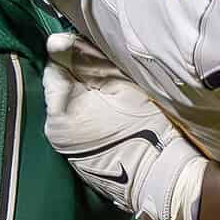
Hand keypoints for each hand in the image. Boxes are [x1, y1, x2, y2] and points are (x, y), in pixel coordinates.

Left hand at [42, 32, 207, 219]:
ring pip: (73, 108)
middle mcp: (54, 133)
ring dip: (89, 98)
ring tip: (117, 97)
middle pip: (63, 90)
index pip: (54, 70)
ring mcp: (67, 149)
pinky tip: (116, 118)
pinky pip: (82, 127)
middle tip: (112, 75)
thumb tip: (54, 41)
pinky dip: (94, 118)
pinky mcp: (81, 160)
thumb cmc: (146, 126)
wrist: (165, 178)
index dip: (75, 58)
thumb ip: (84, 60)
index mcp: (58, 113)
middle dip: (82, 79)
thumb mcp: (119, 84)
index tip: (99, 57)